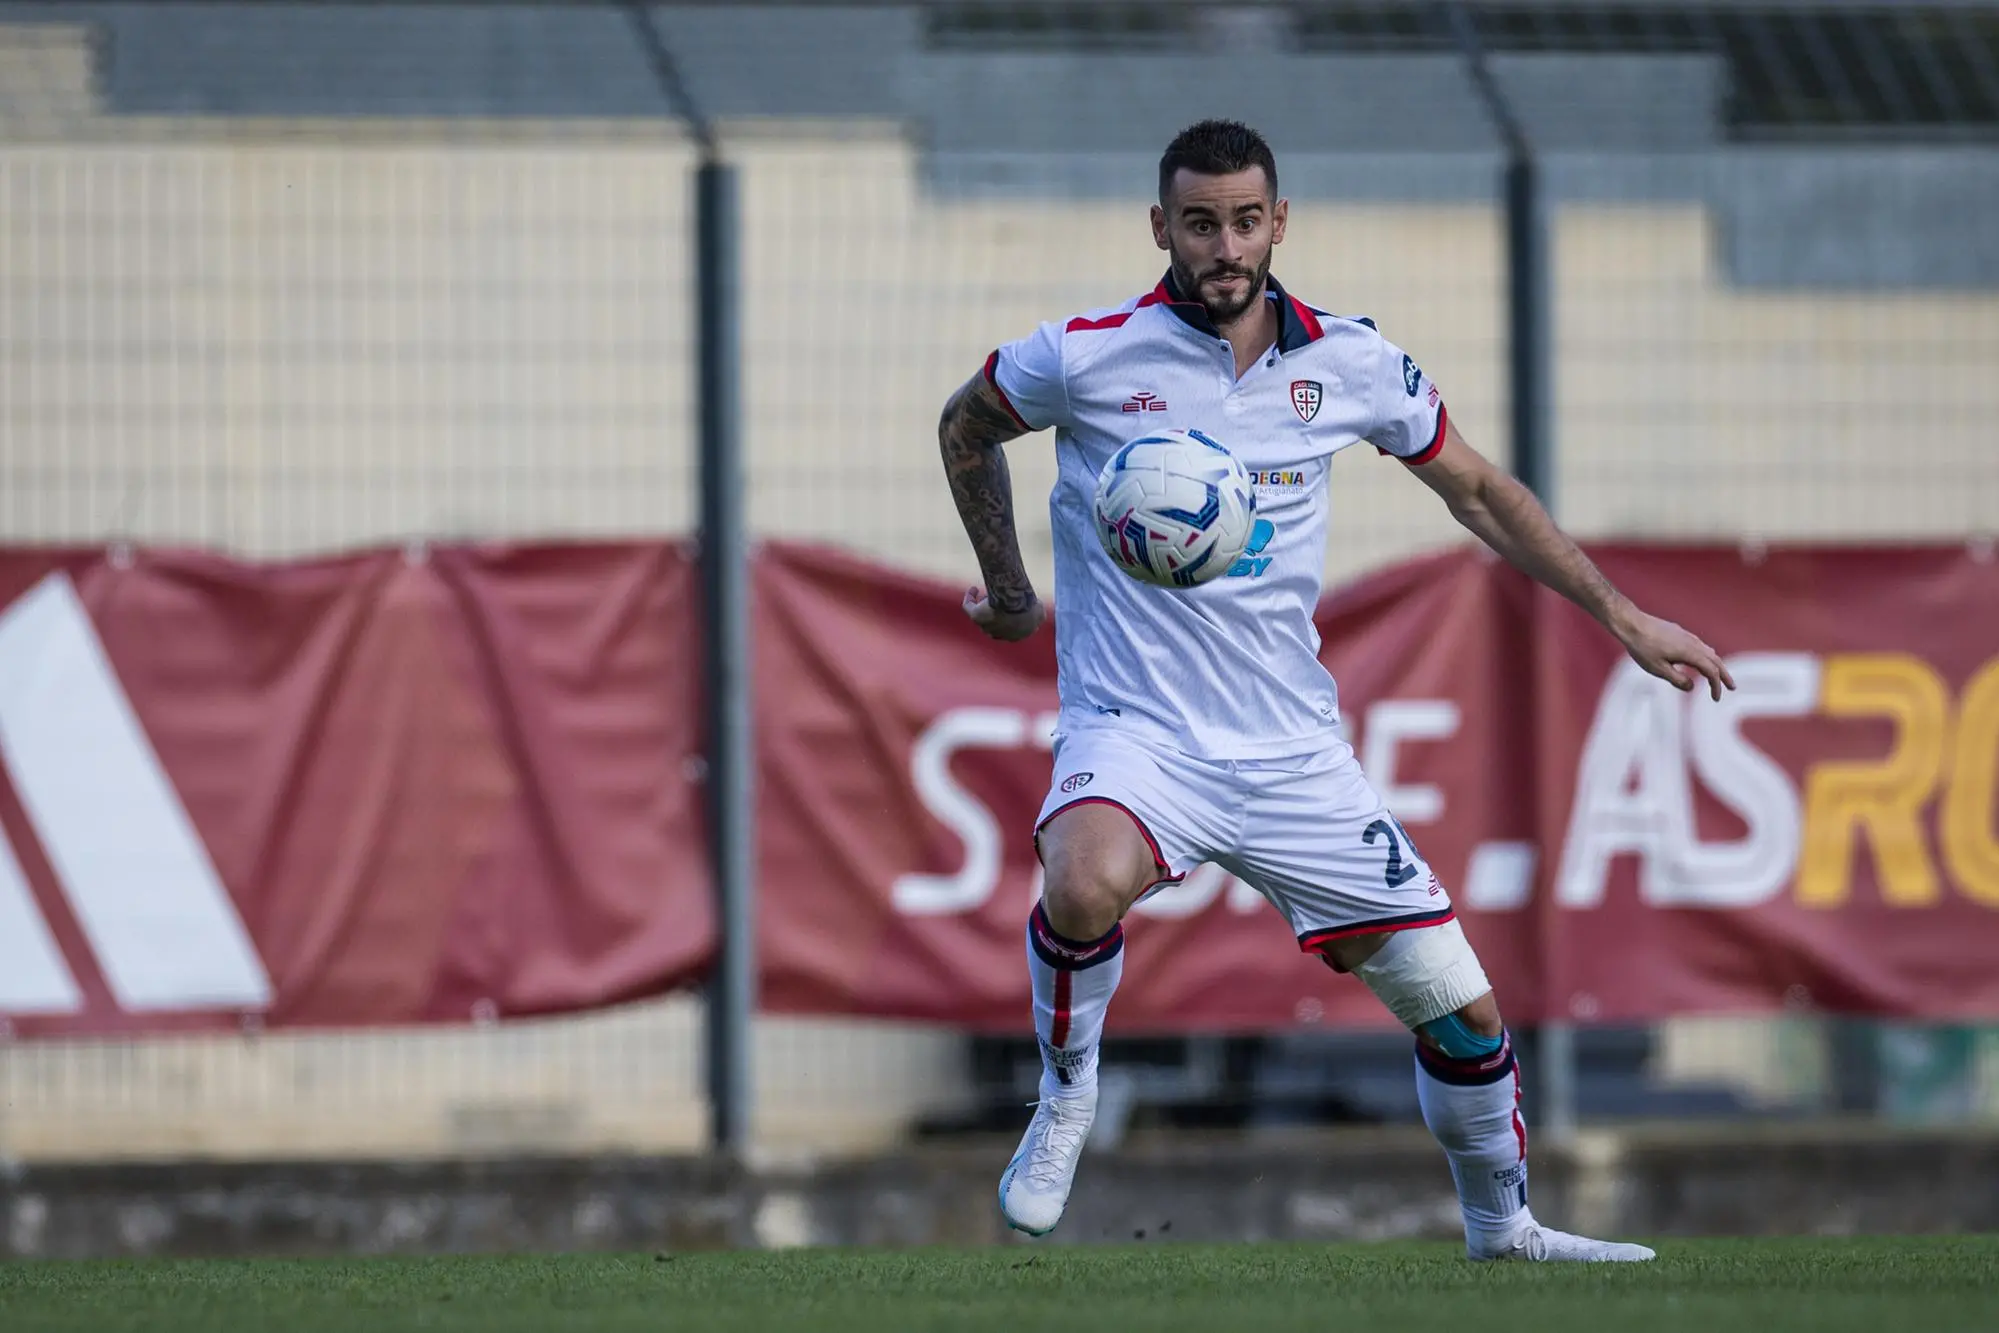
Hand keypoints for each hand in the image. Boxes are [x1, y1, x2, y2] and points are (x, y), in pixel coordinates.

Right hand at [963, 586, 1045, 642]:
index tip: (1010, 608)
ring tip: (985, 595)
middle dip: (995, 614)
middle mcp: (998, 635)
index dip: (1010, 619)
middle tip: (996, 600)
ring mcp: (985, 627)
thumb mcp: (1040, 612)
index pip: (1010, 631)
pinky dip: (970, 598)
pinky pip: (969, 607)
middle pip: (993, 625)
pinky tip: (974, 589)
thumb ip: (1038, 616)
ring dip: (982, 607)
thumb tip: (1036, 612)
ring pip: (981, 617)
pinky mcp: (975, 617)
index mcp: (1014, 637)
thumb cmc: (1029, 608)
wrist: (1016, 604)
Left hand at [1613, 606, 1735, 700]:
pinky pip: (1700, 646)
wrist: (1632, 623)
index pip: (1711, 672)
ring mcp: (1687, 636)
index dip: (1716, 686)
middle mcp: (1693, 643)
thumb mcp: (1658, 669)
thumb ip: (1677, 679)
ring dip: (1716, 665)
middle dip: (1724, 675)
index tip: (1716, 699)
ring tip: (1718, 676)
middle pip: (1715, 660)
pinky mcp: (1680, 633)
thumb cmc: (1642, 647)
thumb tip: (1692, 686)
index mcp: (1690, 653)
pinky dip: (1706, 656)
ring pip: (1708, 652)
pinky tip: (1702, 660)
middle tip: (1732, 688)